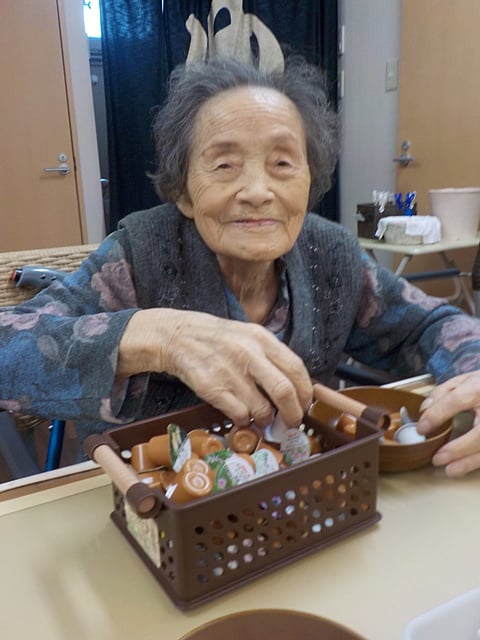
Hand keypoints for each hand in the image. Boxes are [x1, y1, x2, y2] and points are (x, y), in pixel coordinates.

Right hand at [118, 308, 312, 426]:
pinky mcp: (213, 388)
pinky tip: (242, 414)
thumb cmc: (218, 339)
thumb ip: (271, 357)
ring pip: (262, 408)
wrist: (178, 337)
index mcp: (262, 338)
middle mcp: (248, 354)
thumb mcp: (248, 336)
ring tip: (261, 417)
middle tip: (292, 422)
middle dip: (293, 413)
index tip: (305, 404)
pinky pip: (240, 415)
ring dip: (265, 419)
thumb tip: (295, 387)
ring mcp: (230, 372)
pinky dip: (245, 420)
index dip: (305, 392)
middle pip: (284, 391)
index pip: (296, 369)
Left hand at [417, 371, 479, 476]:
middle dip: (458, 448)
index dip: (438, 414)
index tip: (422, 428)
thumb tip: (424, 411)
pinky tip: (465, 466)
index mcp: (479, 388)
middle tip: (437, 458)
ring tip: (450, 470)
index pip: (457, 400)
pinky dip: (478, 461)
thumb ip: (443, 393)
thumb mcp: (464, 380)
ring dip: (470, 462)